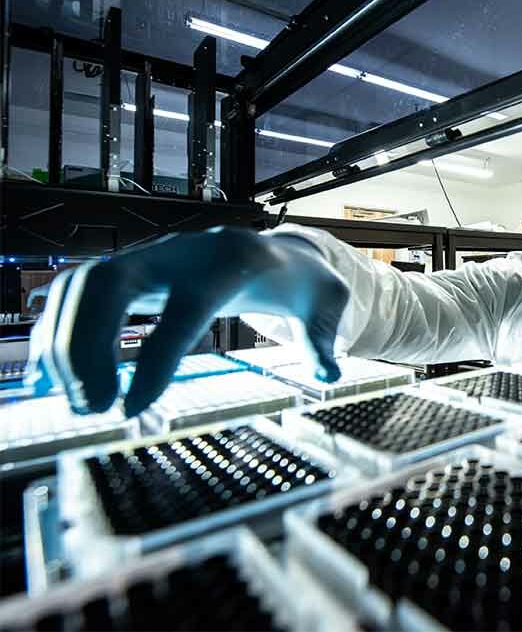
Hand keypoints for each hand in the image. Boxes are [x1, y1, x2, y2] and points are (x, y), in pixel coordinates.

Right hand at [25, 227, 348, 415]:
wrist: (279, 251)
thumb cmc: (303, 284)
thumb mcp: (326, 307)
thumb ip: (324, 339)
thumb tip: (329, 373)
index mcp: (232, 264)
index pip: (184, 312)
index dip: (154, 360)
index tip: (129, 409)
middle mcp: (181, 254)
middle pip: (111, 284)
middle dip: (87, 343)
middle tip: (91, 407)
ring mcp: (150, 259)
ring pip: (83, 284)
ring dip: (64, 340)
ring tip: (77, 402)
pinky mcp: (131, 272)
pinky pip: (76, 292)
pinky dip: (58, 330)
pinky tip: (54, 378)